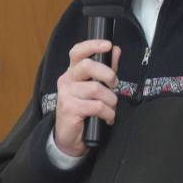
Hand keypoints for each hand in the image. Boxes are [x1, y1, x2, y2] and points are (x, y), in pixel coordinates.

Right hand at [53, 39, 121, 156]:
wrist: (71, 136)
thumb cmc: (85, 108)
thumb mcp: (96, 86)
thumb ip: (106, 68)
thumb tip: (115, 50)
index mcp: (73, 72)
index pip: (77, 52)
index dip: (92, 45)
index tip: (108, 45)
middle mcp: (67, 80)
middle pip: (88, 66)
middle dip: (108, 74)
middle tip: (114, 85)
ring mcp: (66, 94)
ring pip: (96, 89)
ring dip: (111, 100)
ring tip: (111, 108)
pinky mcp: (70, 109)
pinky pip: (97, 106)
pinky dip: (108, 113)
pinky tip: (108, 118)